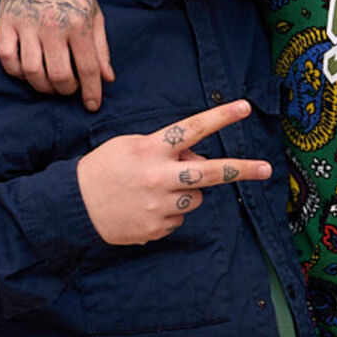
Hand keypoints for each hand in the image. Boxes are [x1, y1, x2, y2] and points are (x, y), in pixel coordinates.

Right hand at [0, 0, 113, 109]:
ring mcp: (27, 24)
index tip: (92, 106)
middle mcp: (53, 25)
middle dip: (66, 91)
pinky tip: (28, 73)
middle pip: (58, 74)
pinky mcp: (6, 22)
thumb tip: (107, 79)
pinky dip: (17, 73)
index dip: (91, 91)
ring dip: (42, 86)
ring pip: (31, 71)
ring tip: (50, 85)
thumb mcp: (95, 15)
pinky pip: (7, 58)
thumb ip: (101, 48)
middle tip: (69, 90)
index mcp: (79, 24)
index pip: (87, 68)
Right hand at [76, 100, 271, 244]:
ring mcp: (159, 206)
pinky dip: (169, 213)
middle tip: (267, 169)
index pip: (192, 128)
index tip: (245, 107)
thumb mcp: (130, 146)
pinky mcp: (156, 228)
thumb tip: (200, 159)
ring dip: (185, 192)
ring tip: (153, 191)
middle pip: (211, 172)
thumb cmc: (103, 169)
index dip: (220, 117)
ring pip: (196, 197)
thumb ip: (167, 148)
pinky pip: (179, 218)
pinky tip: (144, 208)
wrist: (70, 208)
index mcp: (150, 150)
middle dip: (242, 169)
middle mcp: (158, 177)